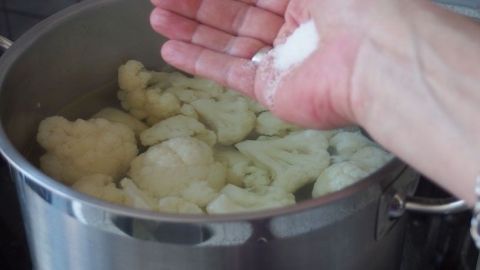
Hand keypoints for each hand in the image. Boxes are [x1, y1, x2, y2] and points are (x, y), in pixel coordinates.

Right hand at [150, 0, 376, 128]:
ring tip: (157, 20)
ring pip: (227, 42)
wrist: (376, 55)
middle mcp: (293, 27)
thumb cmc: (351, 2)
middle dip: (195, 5)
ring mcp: (281, 61)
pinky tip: (171, 51)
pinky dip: (200, 62)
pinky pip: (230, 73)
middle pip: (233, 14)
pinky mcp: (272, 90)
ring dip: (192, 31)